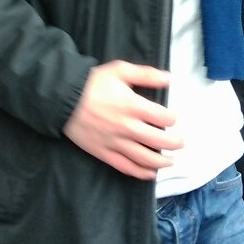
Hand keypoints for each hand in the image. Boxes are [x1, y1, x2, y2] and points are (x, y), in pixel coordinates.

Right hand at [63, 61, 180, 179]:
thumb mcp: (120, 70)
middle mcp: (127, 127)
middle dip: (174, 143)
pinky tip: (151, 173)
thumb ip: (146, 74)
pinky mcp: (104, 153)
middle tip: (180, 142)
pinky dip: (141, 173)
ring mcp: (115, 143)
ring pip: (145, 158)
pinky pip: (126, 167)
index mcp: (133, 106)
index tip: (171, 118)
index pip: (164, 118)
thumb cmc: (93, 82)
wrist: (63, 99)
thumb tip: (169, 78)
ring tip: (171, 160)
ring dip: (162, 161)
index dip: (172, 119)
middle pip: (159, 141)